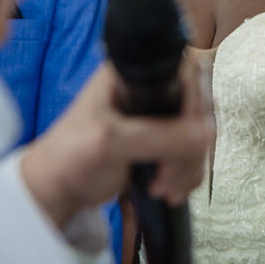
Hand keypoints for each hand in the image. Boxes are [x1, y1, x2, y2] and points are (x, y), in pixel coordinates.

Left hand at [19, 57, 213, 230]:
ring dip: (188, 166)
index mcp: (133, 73)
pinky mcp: (162, 142)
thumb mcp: (110, 142)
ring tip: (162, 188)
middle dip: (189, 147)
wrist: (58, 190)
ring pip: (199, 135)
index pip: (187, 74)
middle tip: (166, 175)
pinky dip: (186, 175)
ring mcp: (157, 116)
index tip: (188, 138)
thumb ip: (157, 136)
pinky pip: (192, 154)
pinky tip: (167, 190)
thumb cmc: (70, 157)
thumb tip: (206, 136)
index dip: (195, 105)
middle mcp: (149, 89)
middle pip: (198, 108)